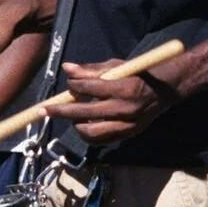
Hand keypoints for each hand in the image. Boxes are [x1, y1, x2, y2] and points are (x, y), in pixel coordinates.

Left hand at [42, 59, 177, 143]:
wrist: (164, 92)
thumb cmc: (139, 74)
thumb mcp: (117, 66)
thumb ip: (91, 70)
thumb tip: (67, 69)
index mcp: (124, 87)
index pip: (90, 88)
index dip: (73, 86)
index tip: (69, 84)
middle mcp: (125, 109)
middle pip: (84, 113)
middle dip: (60, 111)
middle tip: (43, 109)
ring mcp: (126, 126)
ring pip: (89, 132)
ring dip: (75, 124)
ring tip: (72, 115)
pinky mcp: (126, 135)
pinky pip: (99, 140)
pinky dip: (87, 133)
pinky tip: (84, 123)